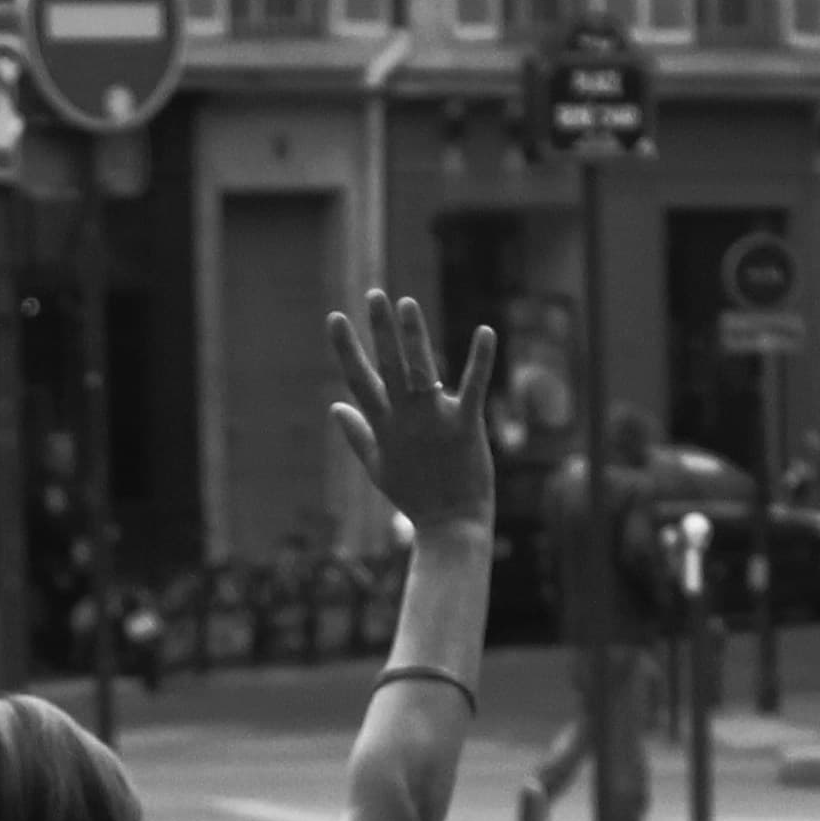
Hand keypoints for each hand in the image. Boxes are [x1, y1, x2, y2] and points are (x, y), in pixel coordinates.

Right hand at [327, 291, 497, 537]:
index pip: (359, 380)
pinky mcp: (466, 427)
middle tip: (375, 294)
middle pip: (389, 367)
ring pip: (422, 370)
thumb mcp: (377, 467)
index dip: (347, 349)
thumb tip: (334, 407)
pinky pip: (473, 388)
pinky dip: (480, 360)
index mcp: (384, 426)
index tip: (335, 318)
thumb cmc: (415, 497)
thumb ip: (356, 435)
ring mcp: (435, 421)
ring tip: (407, 303)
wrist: (450, 526)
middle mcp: (406, 419)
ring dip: (414, 336)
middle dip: (380, 331)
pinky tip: (486, 330)